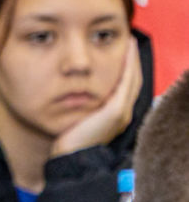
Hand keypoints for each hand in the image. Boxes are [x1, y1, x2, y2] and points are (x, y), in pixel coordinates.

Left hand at [51, 36, 141, 156]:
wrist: (70, 159)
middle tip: (127, 42)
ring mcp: (121, 113)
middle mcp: (123, 113)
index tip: (121, 52)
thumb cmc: (68, 142)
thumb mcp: (75, 119)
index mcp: (114, 115)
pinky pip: (126, 82)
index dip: (125, 68)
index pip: (125, 86)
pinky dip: (128, 66)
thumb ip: (78, 105)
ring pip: (133, 79)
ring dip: (132, 59)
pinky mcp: (116, 111)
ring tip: (128, 42)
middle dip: (131, 60)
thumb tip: (69, 92)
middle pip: (133, 80)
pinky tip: (125, 51)